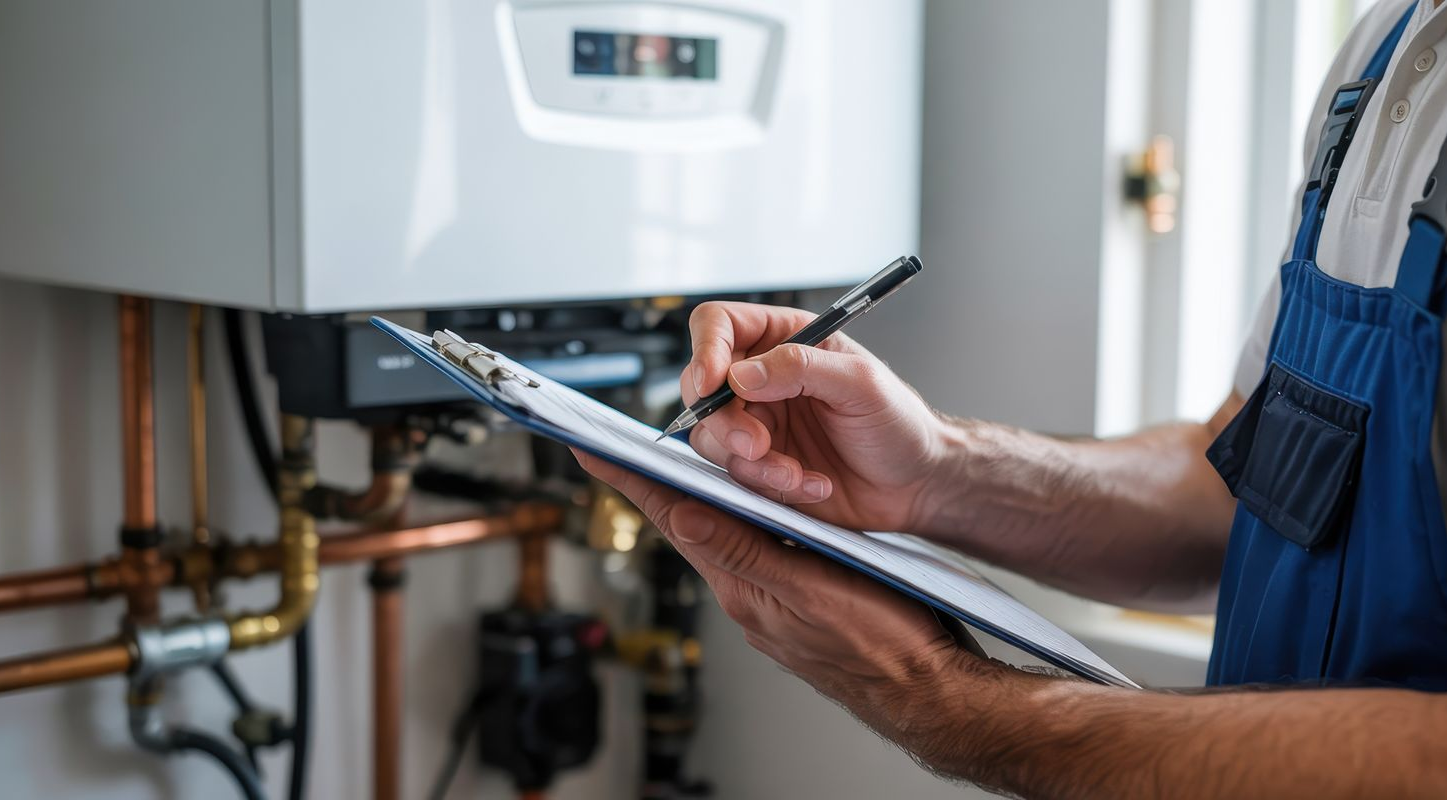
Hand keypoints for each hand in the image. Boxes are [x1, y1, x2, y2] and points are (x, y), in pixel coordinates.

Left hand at [571, 449, 991, 753]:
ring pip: (720, 532)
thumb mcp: (812, 589)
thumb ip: (745, 551)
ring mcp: (766, 597)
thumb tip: (683, 515)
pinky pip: (750, 548)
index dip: (631, 480)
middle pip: (688, 522)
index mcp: (742, 587)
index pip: (674, 520)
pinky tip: (742, 499)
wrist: (924, 689)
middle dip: (656, 481)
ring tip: (672, 459)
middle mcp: (745, 591)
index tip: (590, 448)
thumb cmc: (881, 644)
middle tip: (618, 444)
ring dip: (700, 494)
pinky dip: (739, 515)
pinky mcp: (789, 598)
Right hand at [683, 302, 952, 533]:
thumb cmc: (900, 423)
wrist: (917, 484)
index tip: (711, 382)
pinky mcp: (759, 467)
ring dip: (751, 462)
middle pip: (701, 387)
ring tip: (796, 474)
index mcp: (784, 339)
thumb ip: (801, 368)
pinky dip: (769, 485)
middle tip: (757, 445)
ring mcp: (757, 424)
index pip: (719, 326)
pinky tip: (811, 486)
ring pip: (712, 437)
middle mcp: (762, 379)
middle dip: (724, 421)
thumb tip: (740, 373)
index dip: (705, 350)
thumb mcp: (861, 384)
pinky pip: (736, 476)